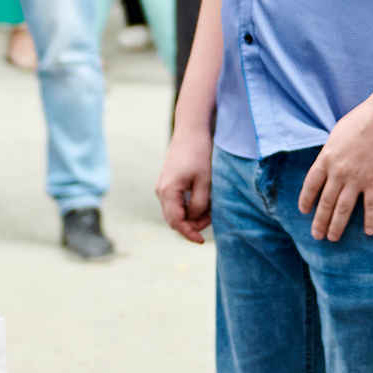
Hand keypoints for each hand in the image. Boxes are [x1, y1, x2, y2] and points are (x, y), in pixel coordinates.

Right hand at [157, 118, 215, 243]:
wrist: (190, 131)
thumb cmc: (199, 154)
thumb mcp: (204, 181)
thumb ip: (199, 204)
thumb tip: (194, 220)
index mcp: (168, 192)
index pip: (176, 222)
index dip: (189, 234)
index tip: (202, 241)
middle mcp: (160, 191)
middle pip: (174, 220)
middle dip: (192, 225)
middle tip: (212, 218)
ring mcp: (162, 187)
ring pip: (175, 212)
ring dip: (191, 216)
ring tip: (210, 208)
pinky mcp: (167, 183)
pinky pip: (176, 203)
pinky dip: (188, 207)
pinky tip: (203, 202)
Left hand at [298, 96, 372, 240]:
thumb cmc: (360, 119)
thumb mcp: (336, 134)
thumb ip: (330, 152)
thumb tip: (328, 163)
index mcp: (326, 158)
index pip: (311, 185)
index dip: (306, 199)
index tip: (304, 211)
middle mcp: (338, 172)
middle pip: (326, 202)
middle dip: (320, 221)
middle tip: (317, 235)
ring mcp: (357, 178)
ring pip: (343, 208)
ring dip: (337, 225)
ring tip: (332, 238)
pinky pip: (372, 204)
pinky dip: (371, 219)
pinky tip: (369, 232)